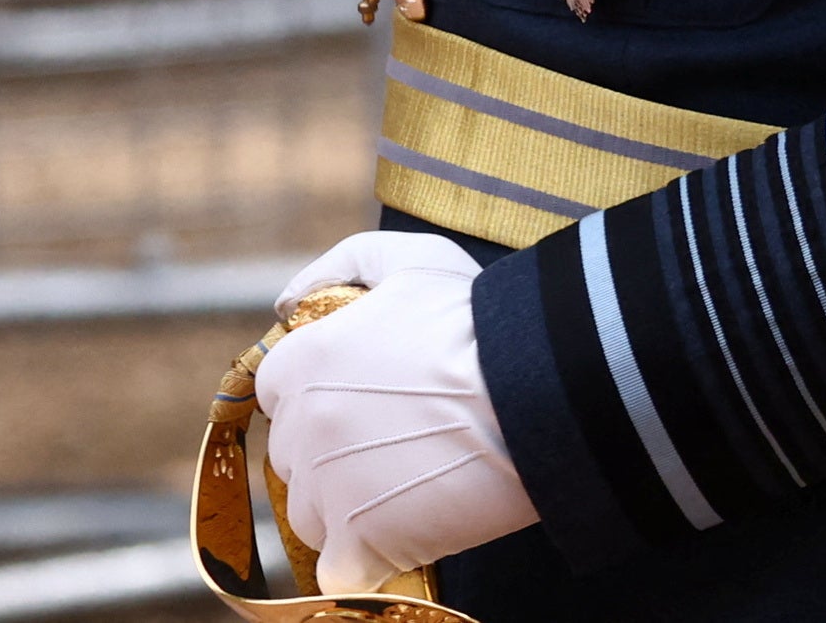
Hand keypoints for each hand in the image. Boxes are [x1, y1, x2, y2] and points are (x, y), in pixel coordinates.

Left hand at [257, 233, 537, 593]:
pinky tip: (405, 531)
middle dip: (337, 450)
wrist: (543, 385)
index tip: (375, 396)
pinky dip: (366, 556)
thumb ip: (343, 263)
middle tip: (405, 435)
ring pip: (313, 512)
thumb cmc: (482, 320)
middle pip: (296, 457)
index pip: (282, 393)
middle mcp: (300, 431)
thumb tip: (288, 300)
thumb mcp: (416, 259)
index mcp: (302, 365)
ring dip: (350, 504)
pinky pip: (339, 566)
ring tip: (415, 481)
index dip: (327, 393)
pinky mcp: (359, 543)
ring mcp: (326, 493)